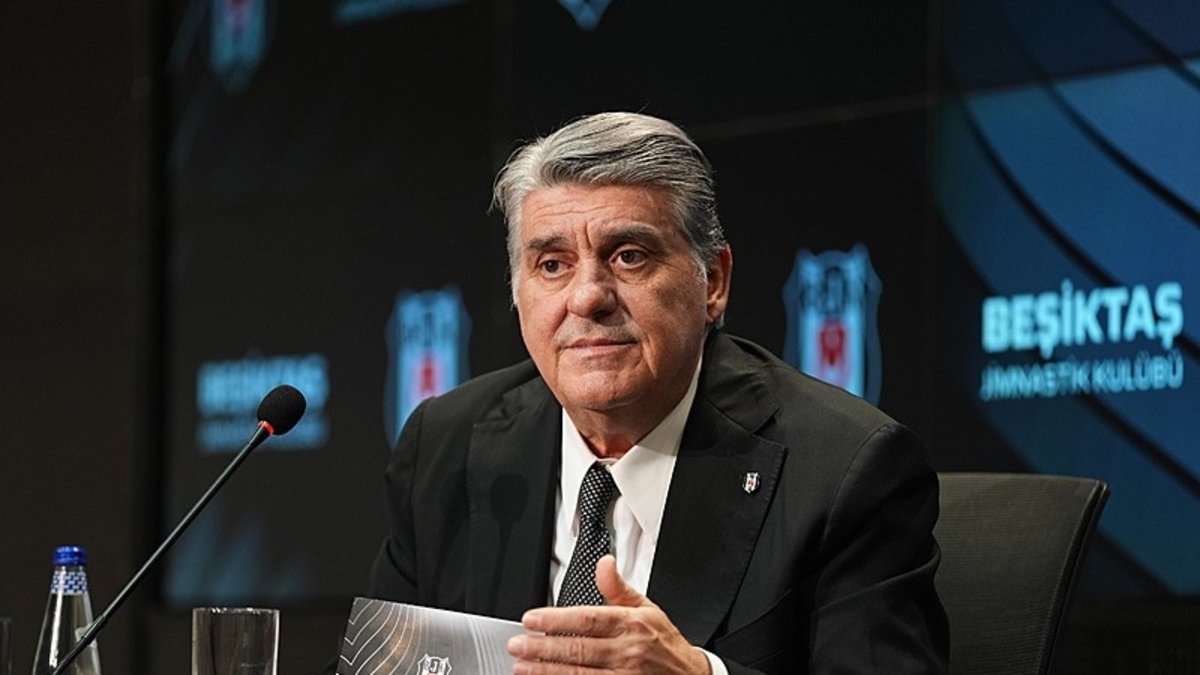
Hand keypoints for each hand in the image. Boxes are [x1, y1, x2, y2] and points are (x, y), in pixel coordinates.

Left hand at [507, 555, 710, 673]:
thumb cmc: (665, 643)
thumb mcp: (647, 608)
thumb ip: (618, 588)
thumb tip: (604, 563)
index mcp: (631, 625)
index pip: (588, 620)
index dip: (556, 620)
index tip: (531, 619)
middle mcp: (627, 652)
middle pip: (578, 649)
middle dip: (543, 648)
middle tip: (516, 645)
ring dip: (546, 671)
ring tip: (522, 666)